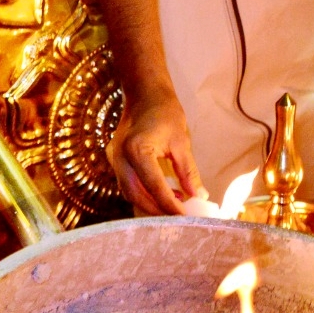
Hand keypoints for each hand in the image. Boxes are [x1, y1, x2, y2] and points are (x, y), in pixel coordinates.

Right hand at [107, 87, 202, 215]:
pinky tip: (161, 194)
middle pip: (137, 196)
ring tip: (174, 207)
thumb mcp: (181, 142)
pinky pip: (127, 185)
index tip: (186, 217)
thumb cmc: (165, 112)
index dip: (171, 205)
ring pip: (129, 193)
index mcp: (137, 150)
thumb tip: (200, 197)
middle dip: (158, 211)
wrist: (145, 94)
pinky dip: (143, 194)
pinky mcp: (114, 161)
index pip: (155, 186)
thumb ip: (189, 172)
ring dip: (150, 204)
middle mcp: (120, 158)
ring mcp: (113, 160)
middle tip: (179, 218)